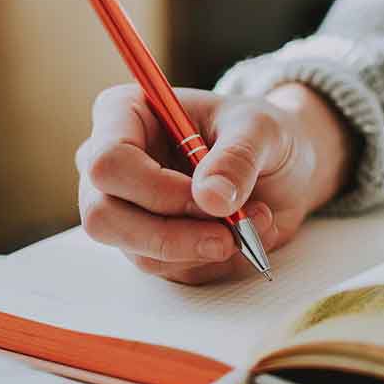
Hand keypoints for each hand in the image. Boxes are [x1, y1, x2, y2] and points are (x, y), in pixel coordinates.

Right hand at [76, 82, 356, 283]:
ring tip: (252, 220)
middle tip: (228, 233)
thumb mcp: (261, 129)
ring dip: (202, 247)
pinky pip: (168, 269)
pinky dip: (211, 259)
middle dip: (171, 234)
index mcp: (124, 114)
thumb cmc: (259, 133)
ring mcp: (124, 208)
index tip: (207, 197)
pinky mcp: (147, 244)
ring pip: (137, 251)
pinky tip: (243, 233)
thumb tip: (211, 199)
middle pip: (103, 216)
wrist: (280, 166)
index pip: (107, 161)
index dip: (154, 188)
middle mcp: (112, 164)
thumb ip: (237, 158)